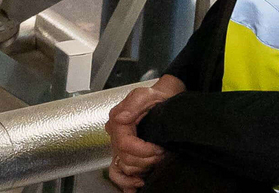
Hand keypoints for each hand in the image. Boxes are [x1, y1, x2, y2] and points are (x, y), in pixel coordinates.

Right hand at [105, 75, 184, 189]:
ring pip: (124, 168)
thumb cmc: (156, 97)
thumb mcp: (145, 95)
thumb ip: (133, 105)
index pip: (125, 144)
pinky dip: (126, 181)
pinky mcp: (126, 154)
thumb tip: (121, 118)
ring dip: (142, 168)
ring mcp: (119, 146)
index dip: (143, 151)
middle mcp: (115, 135)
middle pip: (125, 159)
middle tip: (162, 154)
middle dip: (146, 160)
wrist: (164, 99)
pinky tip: (137, 183)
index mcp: (117, 121)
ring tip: (156, 161)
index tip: (159, 149)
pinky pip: (119, 173)